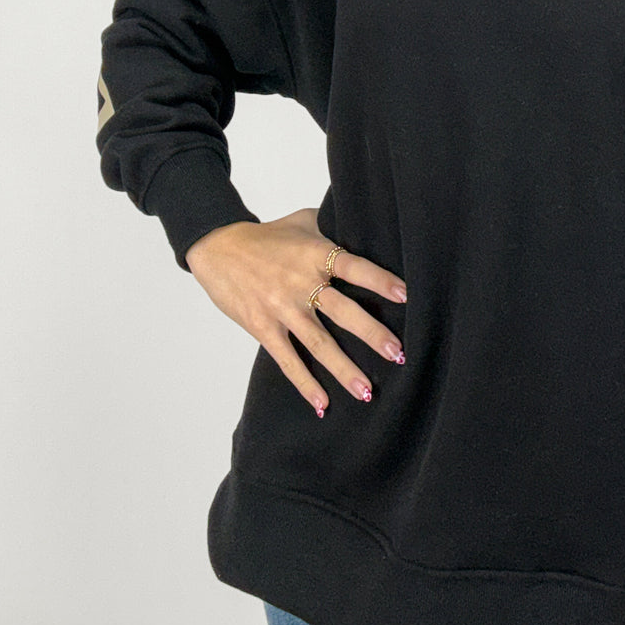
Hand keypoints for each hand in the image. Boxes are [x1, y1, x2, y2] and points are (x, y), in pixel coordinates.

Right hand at [184, 207, 407, 414]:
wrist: (218, 247)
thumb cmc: (267, 235)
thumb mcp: (304, 221)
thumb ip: (333, 229)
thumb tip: (367, 228)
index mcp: (315, 255)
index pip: (354, 268)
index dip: (380, 281)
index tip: (405, 296)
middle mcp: (301, 283)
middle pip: (343, 312)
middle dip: (372, 335)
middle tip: (399, 354)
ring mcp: (282, 308)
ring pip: (319, 343)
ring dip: (344, 370)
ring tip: (367, 391)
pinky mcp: (263, 327)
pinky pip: (287, 359)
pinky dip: (304, 383)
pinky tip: (322, 403)